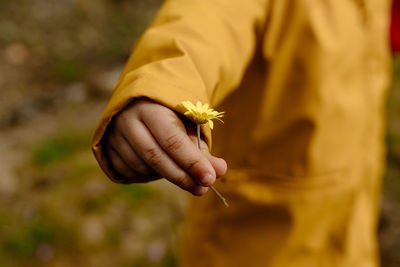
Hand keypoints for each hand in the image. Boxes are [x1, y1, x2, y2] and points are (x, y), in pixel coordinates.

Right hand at [103, 98, 226, 195]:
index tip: (210, 178)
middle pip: (156, 157)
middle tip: (203, 188)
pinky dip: (150, 175)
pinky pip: (131, 173)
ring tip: (181, 169)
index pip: (172, 139)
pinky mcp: (106, 150)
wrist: (139, 102)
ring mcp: (113, 136)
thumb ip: (202, 149)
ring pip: (143, 168)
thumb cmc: (169, 114)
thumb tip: (220, 171)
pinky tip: (159, 166)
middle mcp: (127, 121)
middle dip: (182, 176)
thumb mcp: (188, 124)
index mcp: (150, 107)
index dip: (192, 161)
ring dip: (166, 175)